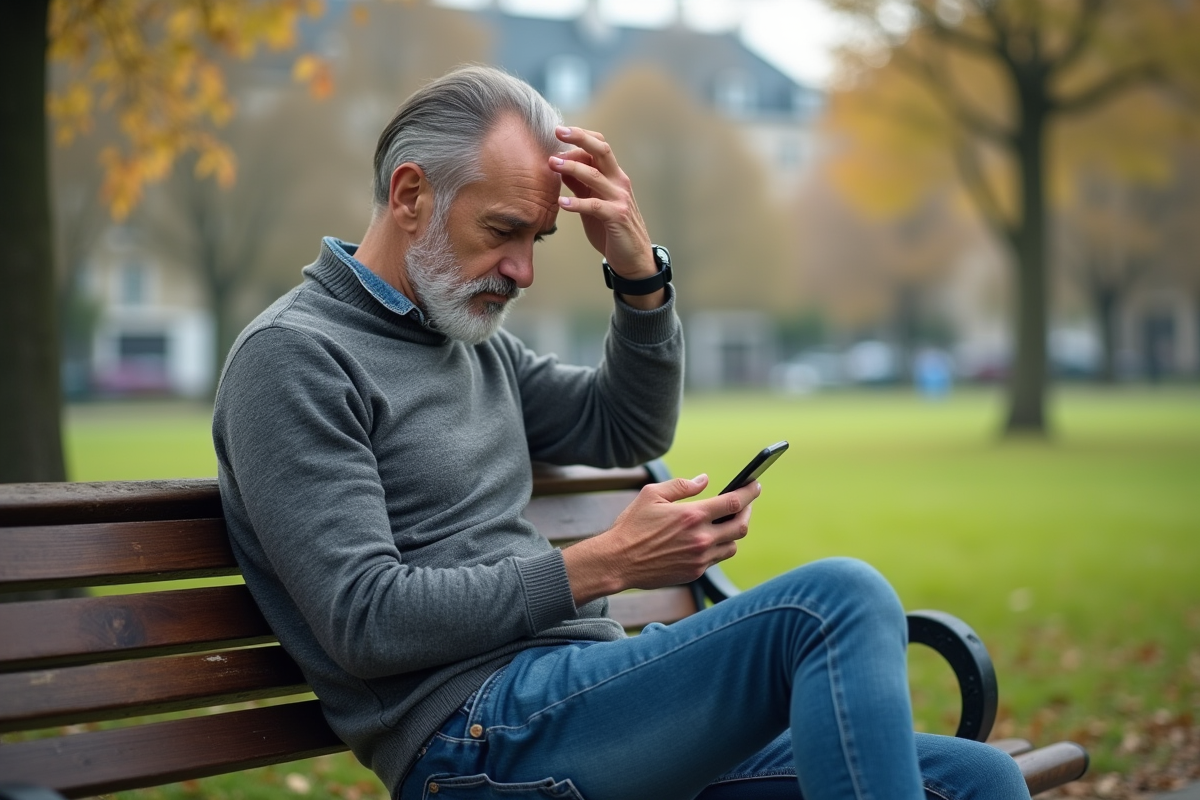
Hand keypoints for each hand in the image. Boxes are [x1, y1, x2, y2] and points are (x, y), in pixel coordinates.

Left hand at [549, 126, 661, 305]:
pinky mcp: (617, 217)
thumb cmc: (610, 229)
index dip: (581, 136)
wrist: (633, 258)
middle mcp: (619, 182)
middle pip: (601, 150)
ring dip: (571, 167)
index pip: (600, 146)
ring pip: (595, 175)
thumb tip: (561, 166)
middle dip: (579, 138)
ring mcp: (619, 198)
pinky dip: (576, 203)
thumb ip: (580, 185)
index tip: (560, 130)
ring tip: (551, 164)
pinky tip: (560, 203)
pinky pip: (594, 206)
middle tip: (558, 131)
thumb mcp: (593, 202)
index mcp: (613, 176)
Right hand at [562, 475, 759, 605]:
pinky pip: (717, 559)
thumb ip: (681, 486)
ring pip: (732, 545)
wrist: (618, 561)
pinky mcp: (694, 573)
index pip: (734, 502)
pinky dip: (718, 547)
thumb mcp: (652, 495)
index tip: (756, 484)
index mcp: (692, 515)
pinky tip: (709, 538)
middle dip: (748, 512)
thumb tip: (704, 480)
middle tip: (745, 503)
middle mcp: (701, 538)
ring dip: (733, 532)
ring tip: (727, 522)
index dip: (750, 492)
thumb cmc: (632, 525)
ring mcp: (699, 558)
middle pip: (741, 526)